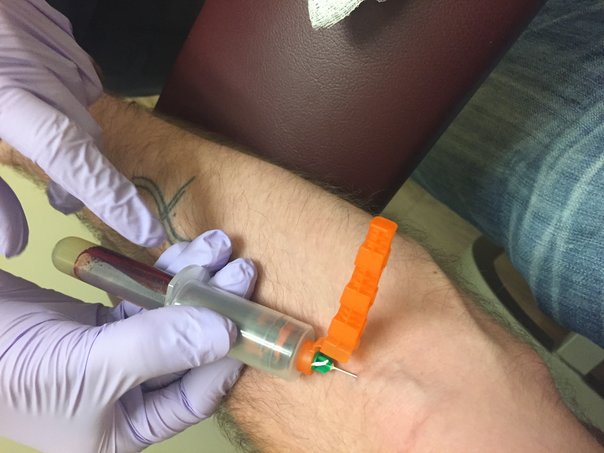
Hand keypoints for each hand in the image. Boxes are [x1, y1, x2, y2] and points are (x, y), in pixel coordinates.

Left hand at [0, 0, 163, 256]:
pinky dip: (67, 95)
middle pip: (85, 136)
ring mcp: (51, 42)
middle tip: (58, 197)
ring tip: (37, 130)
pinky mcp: (56, 26)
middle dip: (80, 172)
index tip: (146, 230)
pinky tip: (37, 89)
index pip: (69, 154)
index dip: (110, 196)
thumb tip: (13, 247)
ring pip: (85, 107)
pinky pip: (80, 75)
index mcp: (4, 97)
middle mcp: (37, 70)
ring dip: (71, 130)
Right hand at [0, 230, 255, 451]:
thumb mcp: (90, 368)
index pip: (194, 395)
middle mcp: (127, 394)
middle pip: (187, 348)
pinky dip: (163, 274)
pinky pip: (142, 296)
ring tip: (221, 246)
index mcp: (126, 428)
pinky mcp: (98, 318)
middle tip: (244, 270)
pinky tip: (188, 251)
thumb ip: (160, 348)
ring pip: (168, 315)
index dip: (225, 357)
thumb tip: (227, 333)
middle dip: (215, 308)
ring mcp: (114, 352)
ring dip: (194, 281)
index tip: (248, 319)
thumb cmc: (12, 372)